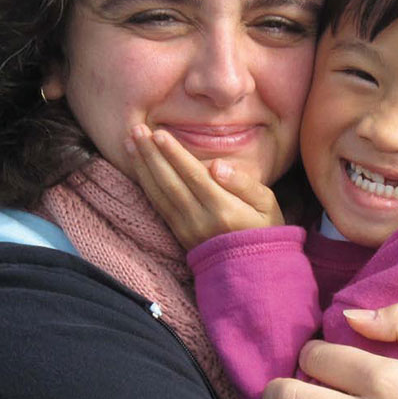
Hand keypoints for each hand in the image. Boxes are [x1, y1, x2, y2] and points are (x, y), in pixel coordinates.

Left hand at [125, 125, 282, 249]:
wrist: (252, 269)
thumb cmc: (264, 229)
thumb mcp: (267, 204)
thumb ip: (244, 183)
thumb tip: (217, 166)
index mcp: (224, 209)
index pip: (193, 176)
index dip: (174, 154)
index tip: (159, 134)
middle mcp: (200, 220)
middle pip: (170, 183)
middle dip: (151, 155)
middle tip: (136, 130)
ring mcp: (186, 229)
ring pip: (159, 194)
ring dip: (143, 167)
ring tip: (130, 143)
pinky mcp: (178, 234)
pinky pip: (158, 206)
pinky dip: (145, 185)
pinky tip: (138, 168)